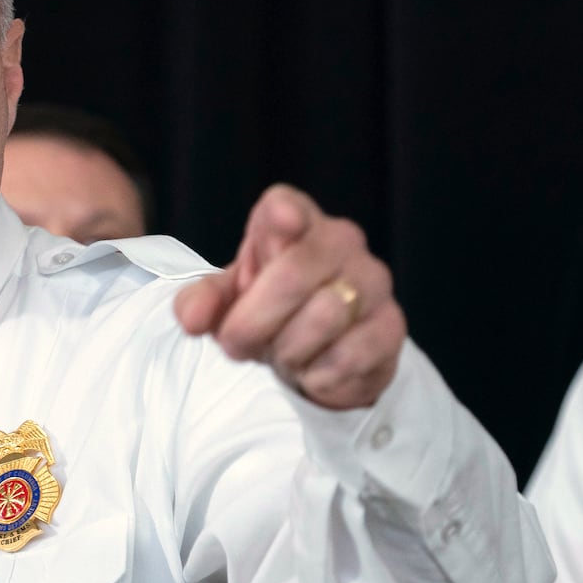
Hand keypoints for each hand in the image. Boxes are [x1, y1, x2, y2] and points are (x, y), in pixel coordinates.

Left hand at [173, 184, 405, 408]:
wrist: (319, 355)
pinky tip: (313, 370)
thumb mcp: (228, 304)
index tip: (282, 221)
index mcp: (294, 223)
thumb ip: (203, 303)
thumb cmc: (269, 312)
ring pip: (325, 316)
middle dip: (253, 321)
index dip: (282, 215)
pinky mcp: (390, 328)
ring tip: (282, 354)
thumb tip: (192, 318)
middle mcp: (340, 241)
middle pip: (294, 273)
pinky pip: (347, 356)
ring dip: (287, 350)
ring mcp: (373, 282)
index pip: (286, 207)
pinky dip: (317, 375)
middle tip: (236, 344)